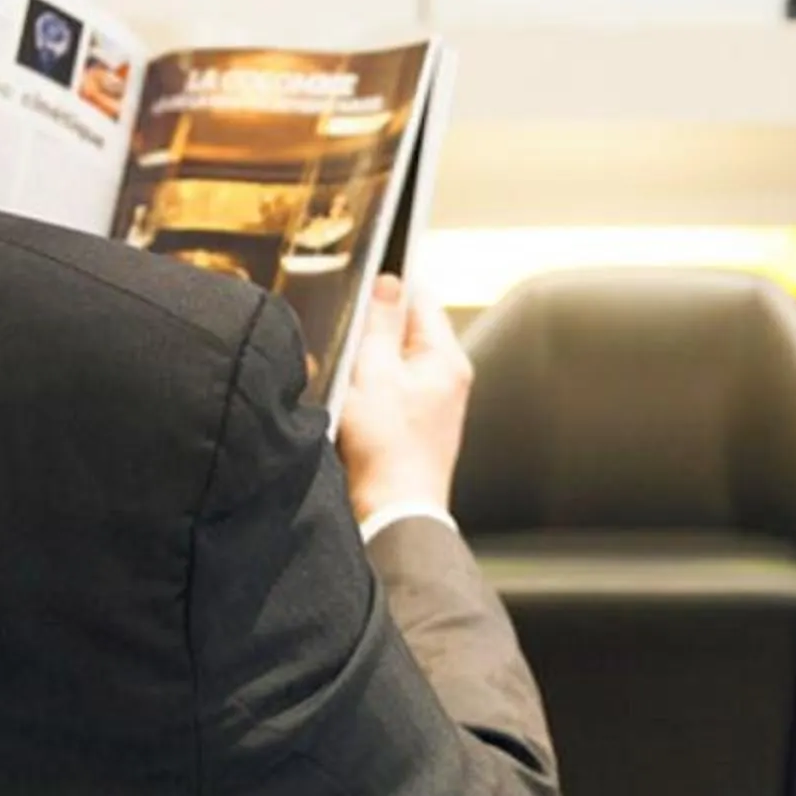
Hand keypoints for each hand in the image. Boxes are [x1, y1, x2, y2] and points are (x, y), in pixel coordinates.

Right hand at [337, 273, 472, 525]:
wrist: (391, 511)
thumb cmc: (385, 448)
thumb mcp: (373, 372)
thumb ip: (381, 324)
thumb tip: (389, 284)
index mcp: (445, 358)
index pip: (421, 299)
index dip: (387, 290)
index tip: (358, 290)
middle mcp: (448, 378)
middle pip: (407, 331)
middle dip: (374, 332)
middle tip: (347, 345)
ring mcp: (435, 403)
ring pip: (395, 362)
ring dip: (369, 364)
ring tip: (350, 382)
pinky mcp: (417, 426)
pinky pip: (391, 392)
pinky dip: (370, 392)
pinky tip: (354, 407)